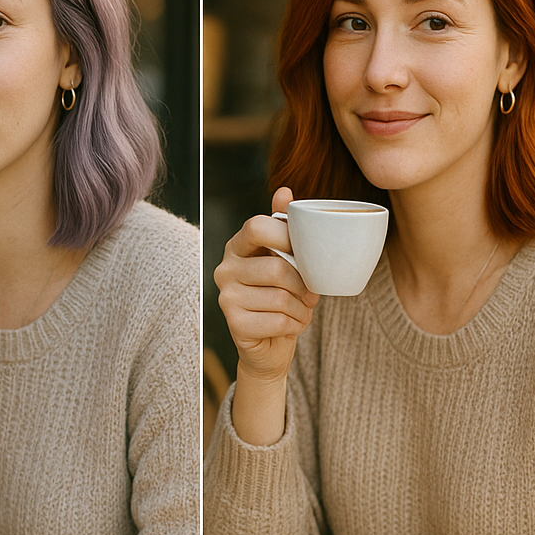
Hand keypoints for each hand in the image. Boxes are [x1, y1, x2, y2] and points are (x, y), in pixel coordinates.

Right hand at [214, 187, 319, 383]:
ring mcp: (226, 297)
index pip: (256, 226)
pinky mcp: (233, 323)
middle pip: (276, 267)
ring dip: (302, 308)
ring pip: (281, 297)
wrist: (270, 343)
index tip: (305, 253)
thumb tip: (284, 191)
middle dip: (303, 284)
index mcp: (236, 247)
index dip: (285, 236)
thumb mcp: (286, 258)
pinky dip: (294, 325)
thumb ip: (284, 226)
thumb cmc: (281, 294)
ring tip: (300, 310)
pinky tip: (291, 325)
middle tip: (310, 293)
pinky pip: (278, 321)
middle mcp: (224, 269)